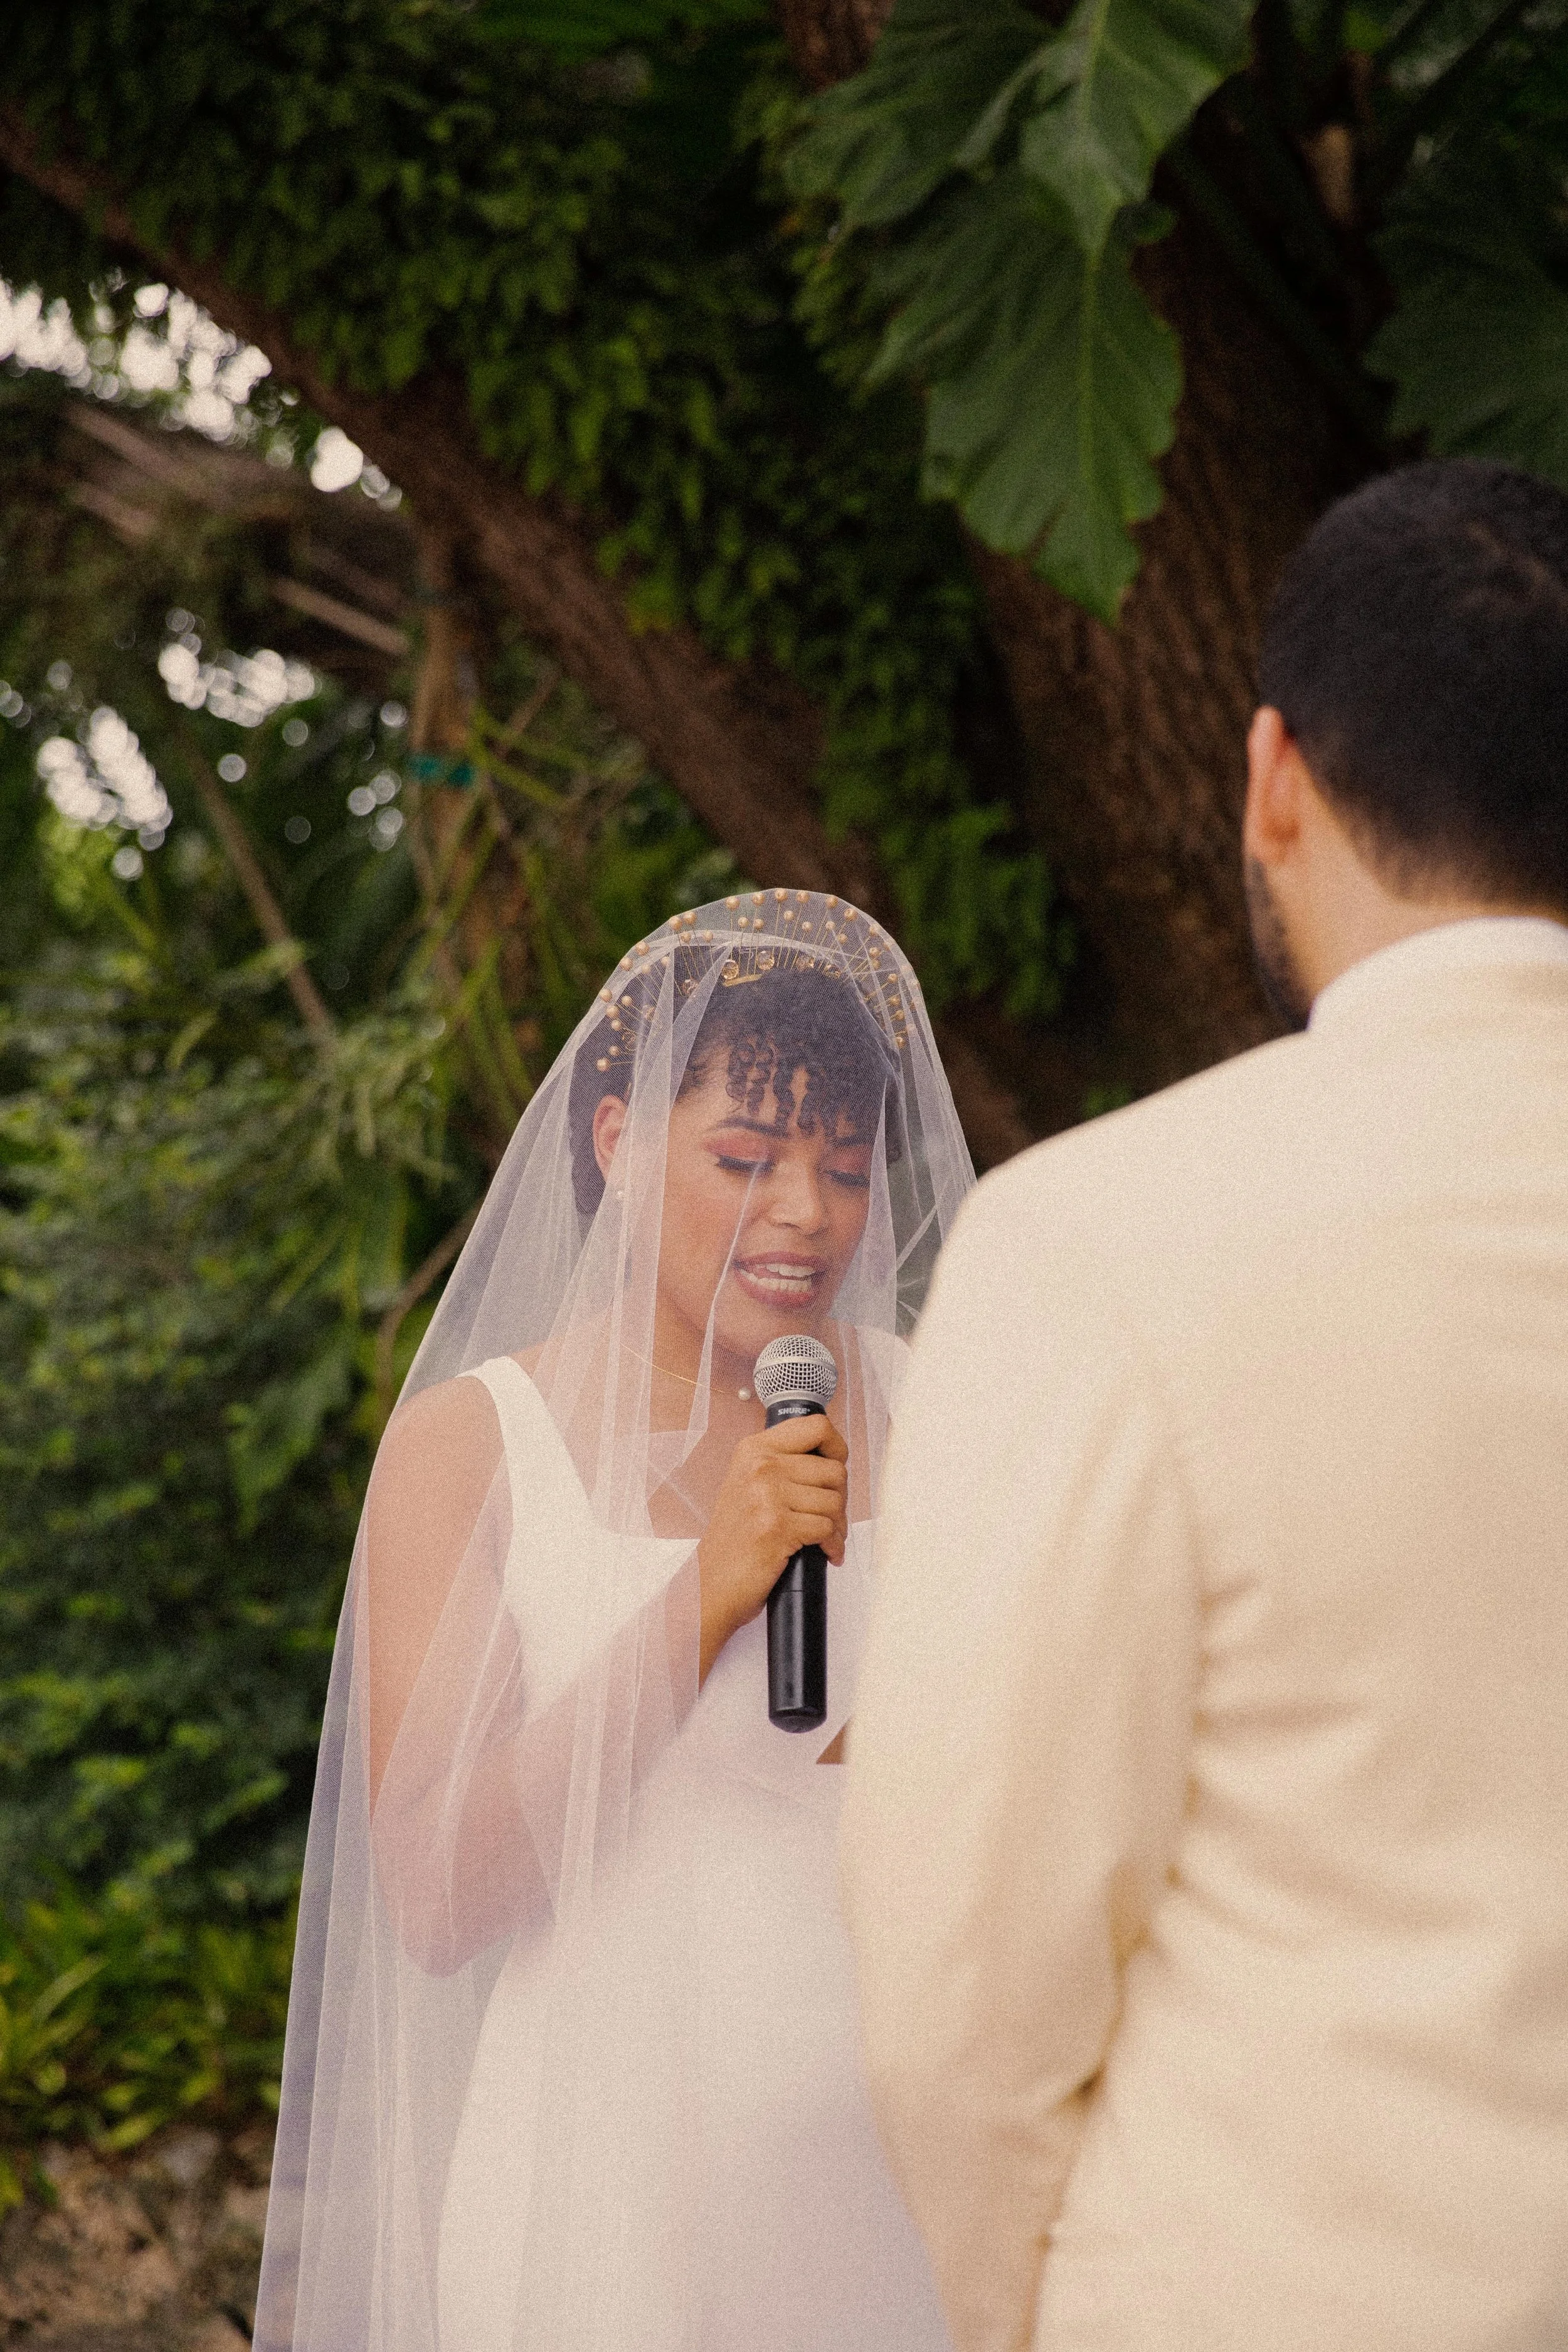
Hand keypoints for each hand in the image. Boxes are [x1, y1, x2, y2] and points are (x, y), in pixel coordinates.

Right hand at [697, 1414, 847, 1682]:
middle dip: (840, 1498)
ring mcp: (766, 1495)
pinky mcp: (776, 1527)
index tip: (837, 1465)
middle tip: (830, 1517)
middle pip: (834, 1469)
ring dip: (837, 1525)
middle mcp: (759, 1466)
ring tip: (825, 1537)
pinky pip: (827, 1529)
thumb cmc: (735, 1539)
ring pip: (834, 1501)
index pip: (816, 1426)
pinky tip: (824, 1553)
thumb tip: (831, 1458)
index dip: (837, 1447)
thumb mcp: (749, 1485)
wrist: (709, 1583)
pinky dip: (832, 1545)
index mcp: (754, 1449)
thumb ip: (782, 1464)